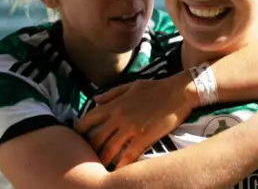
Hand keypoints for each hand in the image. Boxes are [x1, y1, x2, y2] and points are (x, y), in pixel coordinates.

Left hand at [75, 72, 195, 168]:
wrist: (178, 92)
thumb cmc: (156, 88)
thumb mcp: (131, 86)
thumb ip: (111, 94)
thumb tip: (94, 99)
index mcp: (115, 104)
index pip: (88, 119)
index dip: (79, 131)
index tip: (78, 138)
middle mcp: (119, 117)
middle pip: (96, 138)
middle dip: (90, 150)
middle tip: (88, 158)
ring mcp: (131, 128)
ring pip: (109, 150)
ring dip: (103, 160)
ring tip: (100, 168)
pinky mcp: (144, 138)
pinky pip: (128, 155)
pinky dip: (121, 165)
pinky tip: (118, 170)